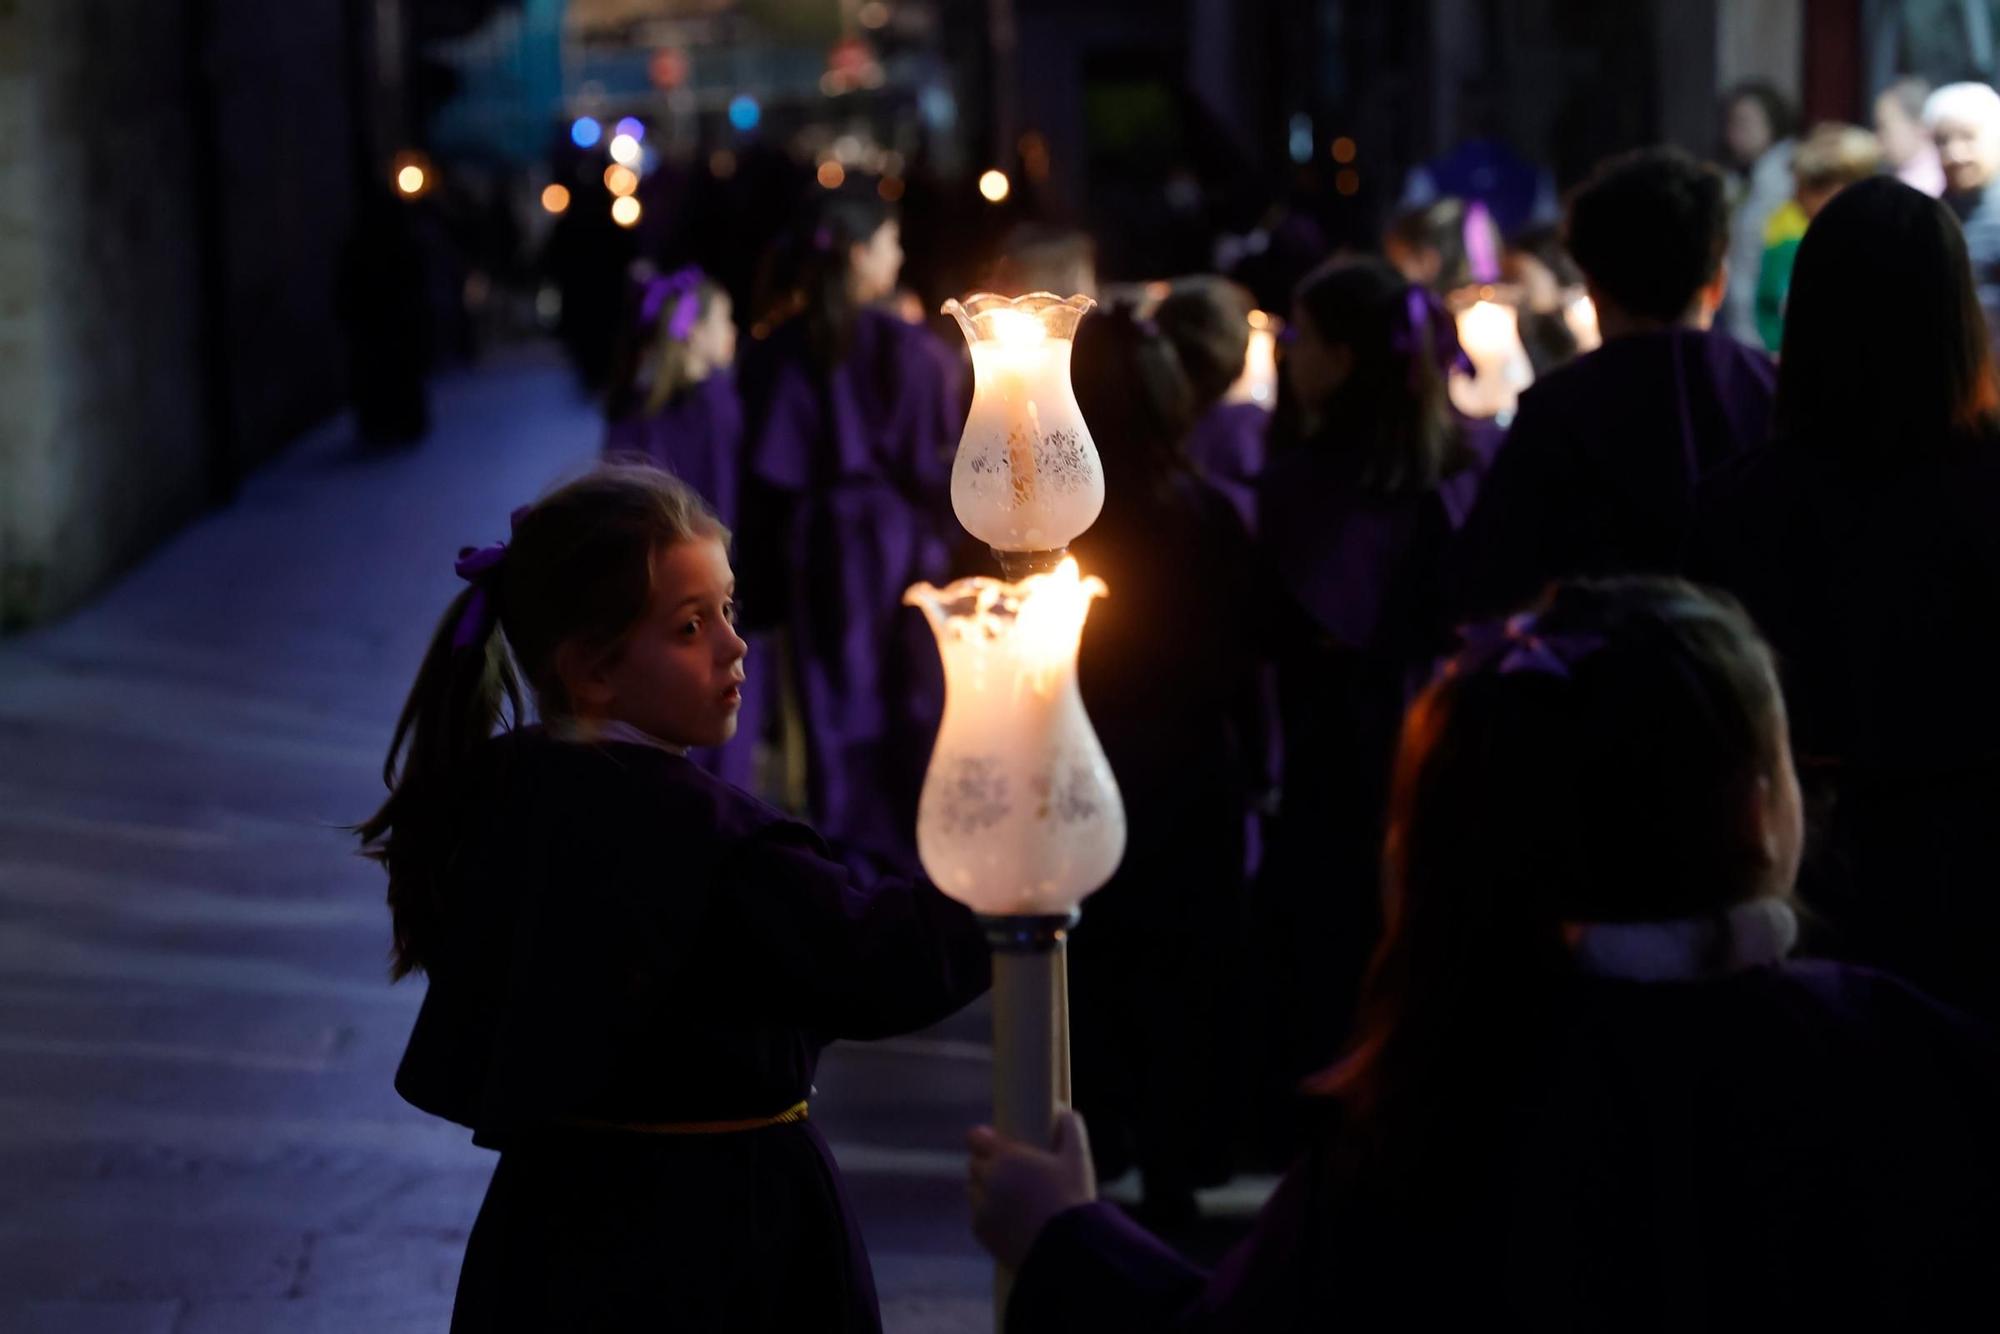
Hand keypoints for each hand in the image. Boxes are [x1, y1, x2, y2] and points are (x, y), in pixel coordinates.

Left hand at [966, 1108, 1097, 1267]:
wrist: (1068, 1251)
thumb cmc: (1073, 1200)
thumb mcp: (1078, 1159)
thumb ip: (1071, 1129)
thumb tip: (1066, 1113)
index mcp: (1007, 1158)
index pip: (975, 1138)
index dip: (984, 1139)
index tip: (995, 1142)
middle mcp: (988, 1180)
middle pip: (975, 1164)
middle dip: (988, 1166)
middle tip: (1010, 1173)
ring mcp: (982, 1208)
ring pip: (973, 1190)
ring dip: (985, 1190)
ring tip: (1010, 1197)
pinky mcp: (981, 1232)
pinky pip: (978, 1216)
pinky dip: (988, 1215)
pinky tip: (1010, 1218)